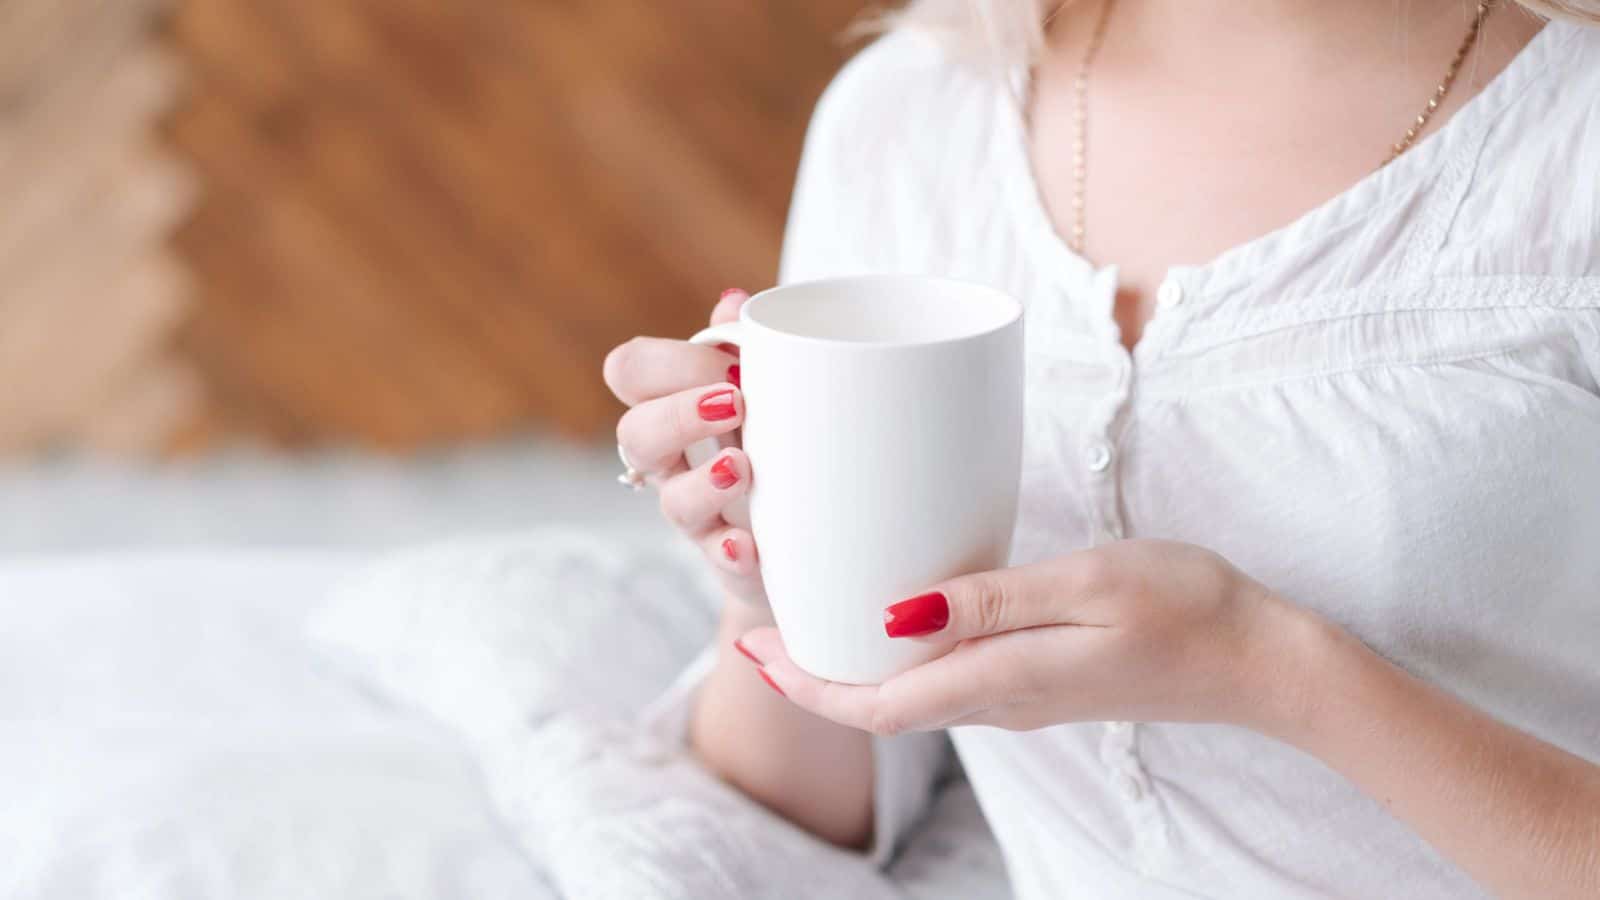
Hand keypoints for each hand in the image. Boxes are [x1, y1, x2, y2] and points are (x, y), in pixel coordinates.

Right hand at [603, 289, 765, 604]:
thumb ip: (747, 343)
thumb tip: (733, 301)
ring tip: (742, 468)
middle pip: (636, 433)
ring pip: (671, 499)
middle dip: (679, 414)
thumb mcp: (768, 384)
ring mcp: (699, 511)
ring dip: (703, 482)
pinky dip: (729, 551)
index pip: (630, 371)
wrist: (815, 527)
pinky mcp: (731, 559)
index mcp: (675, 403)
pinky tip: (749, 545)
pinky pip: (716, 559)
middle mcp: (674, 459)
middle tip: (738, 404)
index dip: (667, 365)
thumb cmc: (778, 437)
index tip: (733, 368)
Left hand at [737, 540, 1317, 735]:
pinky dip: (900, 659)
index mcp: (1003, 679)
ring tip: (810, 617)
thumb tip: (893, 617)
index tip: (752, 646)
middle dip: (813, 677)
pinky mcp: (1040, 681)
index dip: (806, 683)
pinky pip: (948, 681)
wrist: (1259, 659)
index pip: (877, 704)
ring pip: (912, 696)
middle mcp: (1001, 700)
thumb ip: (989, 603)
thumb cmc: (1185, 608)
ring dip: (851, 669)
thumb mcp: (1086, 584)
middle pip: (882, 706)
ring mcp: (1022, 696)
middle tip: (759, 628)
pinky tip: (895, 618)